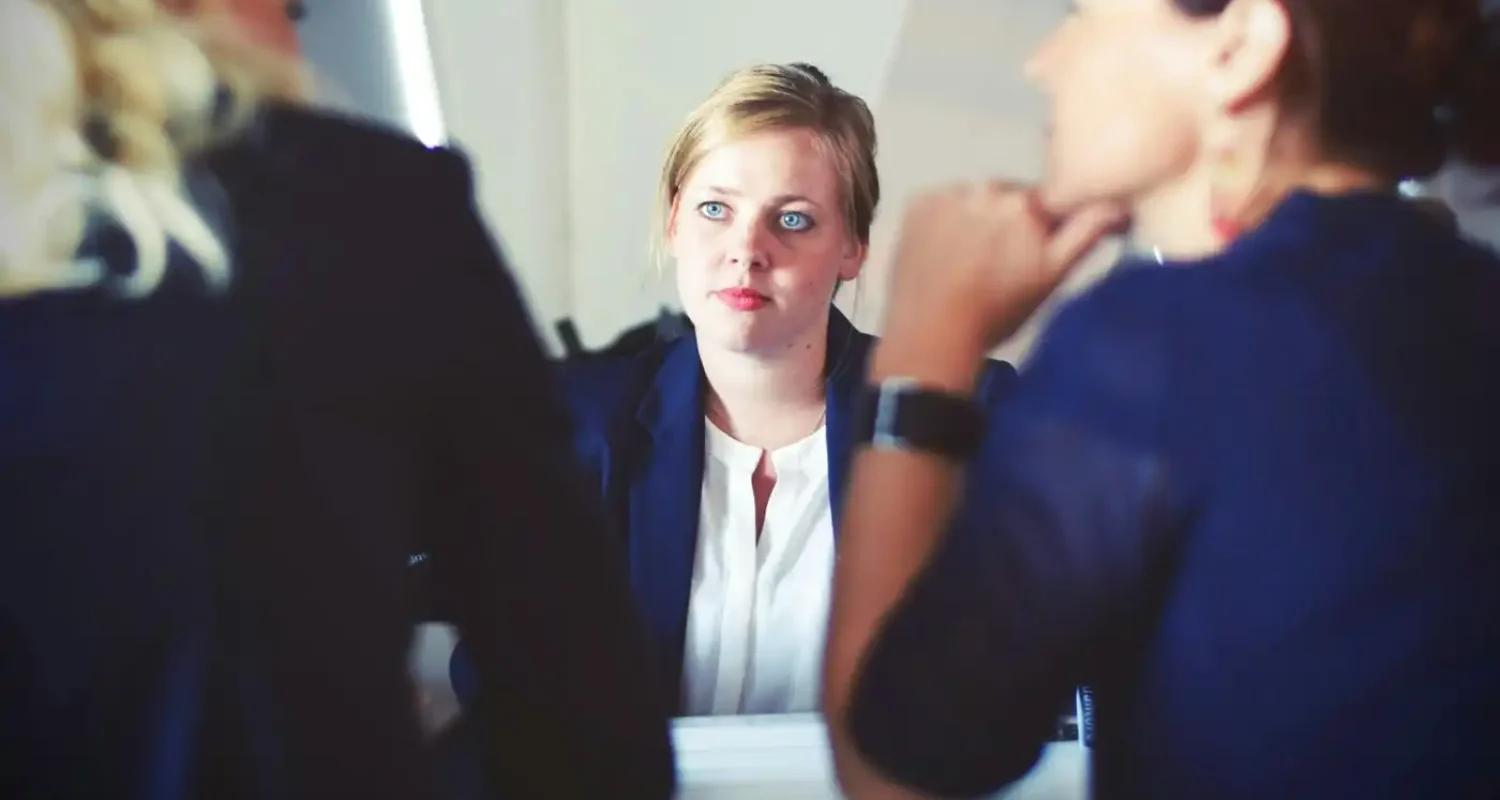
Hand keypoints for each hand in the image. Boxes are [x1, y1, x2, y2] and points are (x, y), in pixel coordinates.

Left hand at [882, 182, 1124, 353]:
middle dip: (1008, 222)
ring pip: (974, 199)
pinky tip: (943, 252)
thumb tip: (1119, 204)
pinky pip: (941, 203)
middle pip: (1008, 198)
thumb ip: (1086, 233)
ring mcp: (948, 193)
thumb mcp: (1051, 277)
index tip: (1030, 254)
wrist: (932, 332)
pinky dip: (944, 221)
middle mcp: (987, 187)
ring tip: (966, 261)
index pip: (1047, 203)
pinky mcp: (916, 203)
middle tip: (997, 264)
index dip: (1042, 228)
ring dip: (976, 219)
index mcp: (1027, 203)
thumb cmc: (997, 311)